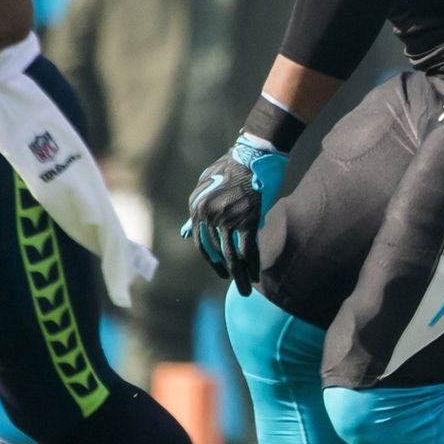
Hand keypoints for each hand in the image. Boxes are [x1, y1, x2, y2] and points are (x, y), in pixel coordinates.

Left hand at [181, 135, 288, 294]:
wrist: (253, 155)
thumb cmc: (231, 167)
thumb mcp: (206, 185)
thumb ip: (198, 209)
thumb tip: (187, 233)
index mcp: (195, 207)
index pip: (202, 243)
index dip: (213, 259)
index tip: (222, 270)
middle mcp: (207, 215)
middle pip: (217, 252)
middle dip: (227, 271)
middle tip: (234, 284)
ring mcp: (227, 219)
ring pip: (232, 256)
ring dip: (239, 275)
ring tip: (244, 289)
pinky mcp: (247, 220)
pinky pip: (249, 249)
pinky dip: (253, 264)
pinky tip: (257, 275)